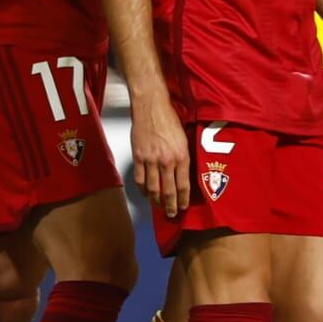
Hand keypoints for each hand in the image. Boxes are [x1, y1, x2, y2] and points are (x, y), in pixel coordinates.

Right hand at [130, 92, 191, 217]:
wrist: (151, 107)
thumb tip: (183, 174)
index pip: (183, 185)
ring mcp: (151, 160)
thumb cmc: (168, 119)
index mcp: (181, 156)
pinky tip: (145, 193)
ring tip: (158, 206)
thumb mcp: (183, 138)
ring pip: (153, 188)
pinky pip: (140, 179)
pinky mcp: (138, 157)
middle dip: (170, 206)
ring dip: (156, 200)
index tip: (183, 207)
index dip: (183, 200)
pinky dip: (142, 189)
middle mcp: (167, 160)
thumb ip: (183, 157)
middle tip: (171, 214)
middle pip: (168, 191)